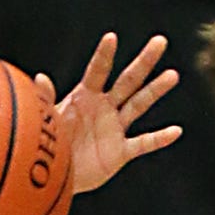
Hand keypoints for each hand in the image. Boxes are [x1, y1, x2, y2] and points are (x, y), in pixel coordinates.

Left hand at [44, 33, 182, 193]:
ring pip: (139, 105)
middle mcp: (105, 107)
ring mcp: (115, 128)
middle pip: (128, 81)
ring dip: (155, 90)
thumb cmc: (51, 143)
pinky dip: (159, 138)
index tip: (111, 37)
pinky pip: (143, 143)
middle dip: (143, 62)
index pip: (97, 72)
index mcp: (86, 97)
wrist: (56, 176)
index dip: (103, 56)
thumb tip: (38, 79)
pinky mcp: (121, 151)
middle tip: (160, 41)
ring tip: (172, 75)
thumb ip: (45, 100)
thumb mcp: (48, 121)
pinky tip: (175, 131)